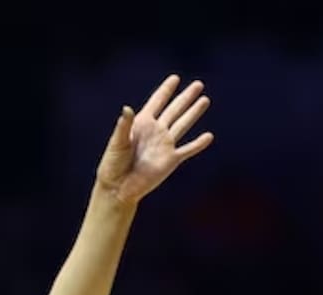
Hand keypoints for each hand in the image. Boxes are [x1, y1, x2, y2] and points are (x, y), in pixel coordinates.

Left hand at [95, 75, 213, 205]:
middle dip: (185, 97)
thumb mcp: (117, 142)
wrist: (118, 188)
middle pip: (174, 110)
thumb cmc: (113, 164)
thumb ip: (124, 126)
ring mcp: (164, 145)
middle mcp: (155, 131)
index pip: (156, 102)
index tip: (175, 78)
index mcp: (141, 124)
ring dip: (194, 113)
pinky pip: (187, 150)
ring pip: (183, 124)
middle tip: (198, 84)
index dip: (165, 90)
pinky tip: (208, 136)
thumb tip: (127, 108)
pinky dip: (198, 144)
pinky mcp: (171, 160)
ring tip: (204, 100)